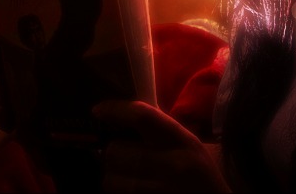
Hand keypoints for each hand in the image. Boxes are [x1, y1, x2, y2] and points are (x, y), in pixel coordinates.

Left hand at [93, 100, 230, 192]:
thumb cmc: (197, 169)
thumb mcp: (186, 142)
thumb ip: (159, 128)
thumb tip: (119, 113)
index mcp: (181, 140)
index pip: (142, 116)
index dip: (115, 110)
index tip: (98, 110)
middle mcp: (172, 165)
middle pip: (115, 151)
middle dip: (110, 151)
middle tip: (116, 153)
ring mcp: (161, 191)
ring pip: (111, 181)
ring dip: (111, 176)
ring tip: (122, 174)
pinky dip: (118, 192)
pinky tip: (128, 188)